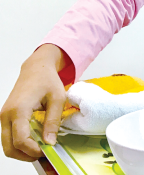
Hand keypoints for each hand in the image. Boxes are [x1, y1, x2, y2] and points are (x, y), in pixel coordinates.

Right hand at [1, 44, 65, 160]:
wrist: (36, 69)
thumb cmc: (47, 80)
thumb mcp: (57, 98)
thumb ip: (53, 121)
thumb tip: (50, 143)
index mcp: (19, 109)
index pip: (20, 139)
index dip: (33, 150)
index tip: (47, 150)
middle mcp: (6, 115)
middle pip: (9, 147)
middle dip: (26, 155)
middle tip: (44, 154)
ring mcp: (3, 117)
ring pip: (6, 145)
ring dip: (22, 152)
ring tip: (41, 149)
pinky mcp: (5, 118)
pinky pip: (8, 137)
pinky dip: (19, 144)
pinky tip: (35, 142)